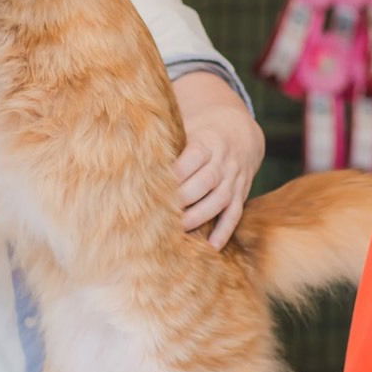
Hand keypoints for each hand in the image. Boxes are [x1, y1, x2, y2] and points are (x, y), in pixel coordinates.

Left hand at [172, 72, 264, 249]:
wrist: (241, 131)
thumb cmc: (201, 131)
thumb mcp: (188, 125)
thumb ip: (167, 137)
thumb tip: (129, 142)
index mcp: (207, 142)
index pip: (192, 158)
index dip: (175, 173)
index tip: (155, 186)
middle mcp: (223, 161)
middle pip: (205, 182)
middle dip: (184, 199)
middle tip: (161, 213)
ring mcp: (234, 179)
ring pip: (219, 200)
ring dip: (200, 217)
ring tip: (179, 230)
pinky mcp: (241, 193)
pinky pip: (234, 214)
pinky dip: (224, 231)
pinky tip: (211, 246)